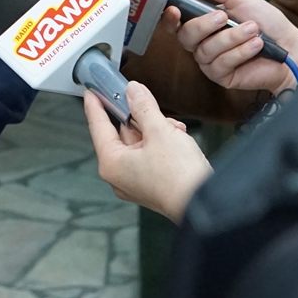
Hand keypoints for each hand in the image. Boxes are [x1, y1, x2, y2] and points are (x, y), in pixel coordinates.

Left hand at [84, 83, 210, 223]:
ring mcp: (136, 182)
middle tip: (146, 102)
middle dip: (140, 117)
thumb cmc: (180, 178)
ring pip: (140, 143)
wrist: (206, 205)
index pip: (98, 126)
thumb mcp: (160, 131)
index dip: (95, 105)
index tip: (91, 92)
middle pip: (122, 134)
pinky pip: (150, 156)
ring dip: (156, 130)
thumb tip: (133, 92)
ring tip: (173, 128)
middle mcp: (120, 175)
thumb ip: (143, 107)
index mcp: (112, 163)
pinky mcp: (152, 185)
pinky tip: (177, 139)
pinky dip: (162, 144)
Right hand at [170, 0, 297, 93]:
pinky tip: (255, 46)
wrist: (290, 46)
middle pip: (185, 36)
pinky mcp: (222, 77)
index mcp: (202, 22)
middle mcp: (202, 43)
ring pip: (205, 51)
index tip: (174, 10)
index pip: (175, 22)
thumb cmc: (267, 22)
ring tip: (252, 30)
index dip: (169, 18)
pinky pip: (221, 64)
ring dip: (231, 38)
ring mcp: (210, 61)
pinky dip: (240, 52)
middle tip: (224, 17)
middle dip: (204, 25)